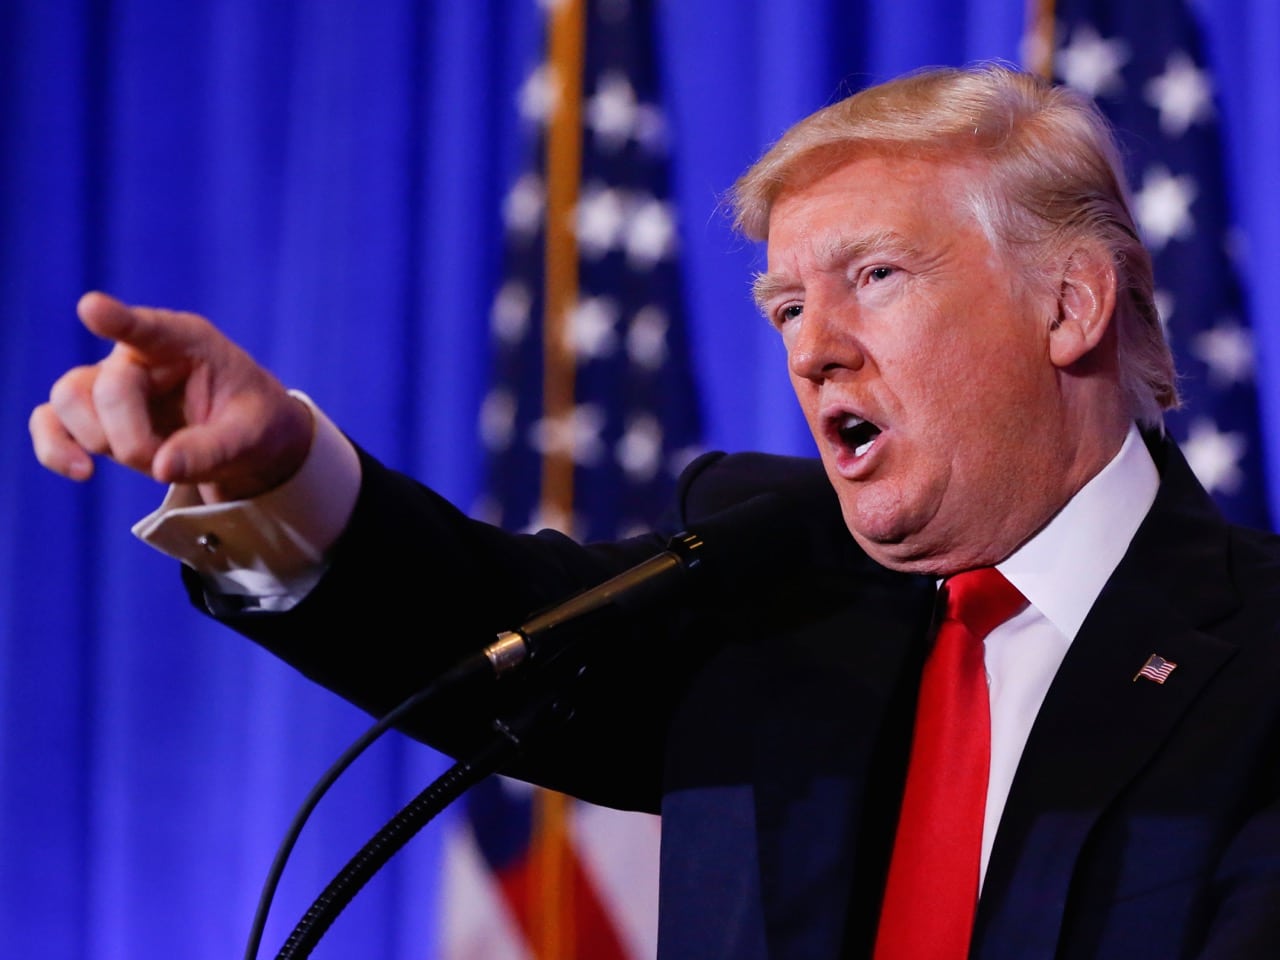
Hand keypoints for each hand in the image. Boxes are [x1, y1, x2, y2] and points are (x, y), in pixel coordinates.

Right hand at [30, 292, 313, 502]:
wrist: (246, 440)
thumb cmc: (253, 423)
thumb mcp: (252, 436)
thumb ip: (213, 449)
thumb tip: (162, 468)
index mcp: (187, 342)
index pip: (149, 328)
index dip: (118, 320)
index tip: (92, 308)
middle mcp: (140, 354)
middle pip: (106, 388)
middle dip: (131, 438)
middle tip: (168, 464)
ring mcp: (111, 381)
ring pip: (69, 400)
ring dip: (98, 441)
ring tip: (147, 462)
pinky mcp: (93, 412)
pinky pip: (50, 421)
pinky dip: (54, 447)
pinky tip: (81, 472)